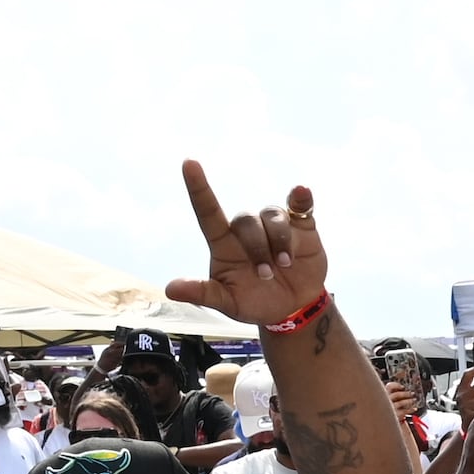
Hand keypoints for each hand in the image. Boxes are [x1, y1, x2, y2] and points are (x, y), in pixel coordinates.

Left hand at [164, 161, 330, 331]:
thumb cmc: (254, 302)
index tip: (189, 164)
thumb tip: (170, 289)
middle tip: (267, 275)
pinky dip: (302, 198)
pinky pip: (300, 206)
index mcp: (224, 244)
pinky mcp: (301, 227)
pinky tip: (301, 192)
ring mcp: (275, 226)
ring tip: (285, 266)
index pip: (207, 211)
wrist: (292, 309)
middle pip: (246, 221)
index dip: (198, 188)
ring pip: (272, 217)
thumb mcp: (227, 303)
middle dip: (257, 248)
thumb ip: (203, 293)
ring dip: (281, 241)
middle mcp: (248, 230)